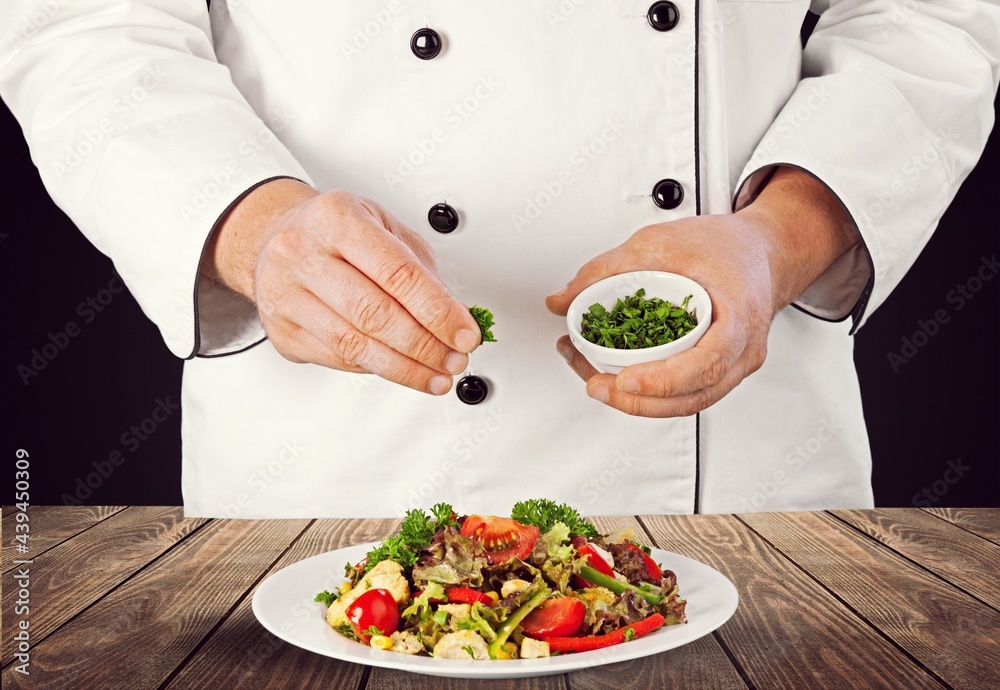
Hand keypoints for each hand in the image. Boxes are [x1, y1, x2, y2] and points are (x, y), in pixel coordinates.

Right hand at [203, 179, 480, 393]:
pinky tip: (399, 367)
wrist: (276, 237)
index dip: (438, 311)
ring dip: (404, 368)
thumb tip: (455, 319)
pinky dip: (376, 368)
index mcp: (337, 218)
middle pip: (374, 314)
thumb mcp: (386, 229)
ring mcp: (286, 294)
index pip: (398, 273)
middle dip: (425, 346)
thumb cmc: (337, 232)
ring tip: (436, 375)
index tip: (465, 334)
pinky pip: (337, 359)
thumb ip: (422, 271)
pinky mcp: (282, 332)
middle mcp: (304, 253)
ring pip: (354, 345)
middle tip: (454, 359)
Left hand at [545, 167, 857, 416]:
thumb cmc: (725, 246)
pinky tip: (618, 379)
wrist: (762, 251)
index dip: (664, 380)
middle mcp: (743, 349)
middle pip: (694, 395)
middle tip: (596, 386)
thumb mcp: (659, 242)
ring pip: (689, 402)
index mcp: (738, 314)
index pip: (707, 362)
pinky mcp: (721, 370)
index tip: (626, 380)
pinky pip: (688, 393)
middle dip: (640, 401)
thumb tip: (562, 300)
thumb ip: (607, 269)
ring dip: (641, 403)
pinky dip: (653, 393)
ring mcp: (735, 364)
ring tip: (596, 382)